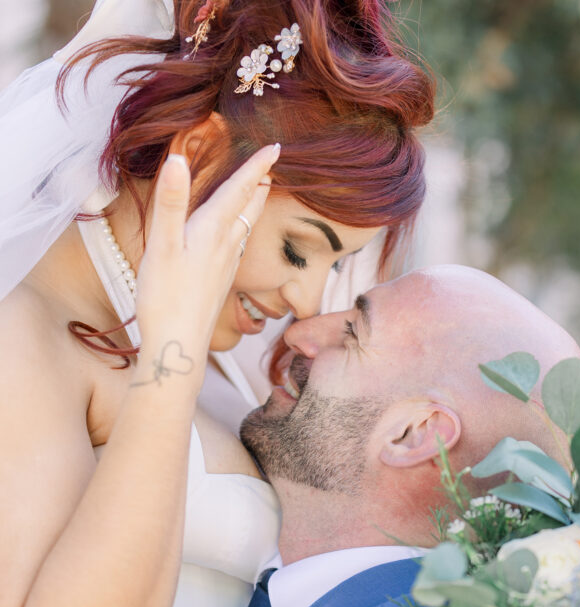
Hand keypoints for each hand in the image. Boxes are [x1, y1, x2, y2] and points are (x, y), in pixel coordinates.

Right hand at [135, 144, 279, 372]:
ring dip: (253, 206)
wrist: (178, 347)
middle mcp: (225, 247)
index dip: (256, 166)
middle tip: (273, 163)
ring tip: (259, 191)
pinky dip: (241, 230)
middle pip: (248, 207)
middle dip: (259, 183)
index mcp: (212, 231)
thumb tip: (176, 158)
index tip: (276, 146)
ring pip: (245, 228)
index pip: (239, 190)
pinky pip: (236, 247)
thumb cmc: (165, 299)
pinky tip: (235, 237)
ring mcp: (224, 267)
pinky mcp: (219, 283)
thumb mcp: (162, 246)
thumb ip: (170, 202)